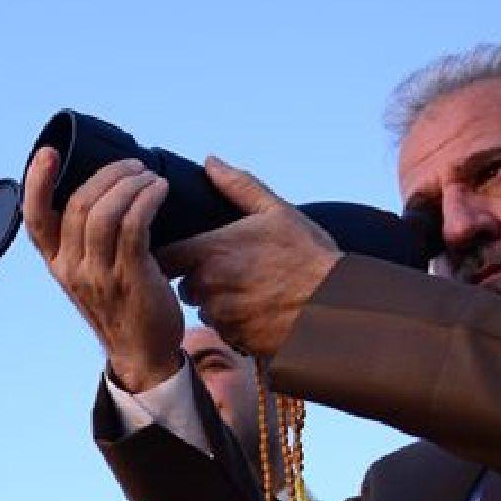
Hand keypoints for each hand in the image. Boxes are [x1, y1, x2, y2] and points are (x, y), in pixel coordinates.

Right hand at [22, 149, 184, 391]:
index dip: (36, 182)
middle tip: (135, 165)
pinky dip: (147, 199)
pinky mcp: (130, 276)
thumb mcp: (92, 274)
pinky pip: (133, 224)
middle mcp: (71, 269)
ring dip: (130, 183)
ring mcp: (99, 275)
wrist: (143, 353)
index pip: (34, 219)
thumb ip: (88, 241)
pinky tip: (160, 191)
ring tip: (150, 176)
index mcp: (57, 264)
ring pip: (105, 211)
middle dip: (109, 174)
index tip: (50, 152)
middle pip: (78, 204)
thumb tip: (102, 192)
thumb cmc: (124, 306)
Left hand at [157, 158, 341, 358]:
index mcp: (210, 250)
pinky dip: (235, 323)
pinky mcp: (233, 338)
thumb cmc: (308, 255)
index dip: (175, 256)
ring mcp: (220, 314)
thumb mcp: (277, 212)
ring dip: (218, 302)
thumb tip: (211, 162)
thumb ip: (238, 186)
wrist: (335, 304)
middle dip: (200, 280)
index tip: (190, 254)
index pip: (165, 257)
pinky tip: (260, 310)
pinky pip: (223, 330)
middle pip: (185, 285)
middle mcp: (208, 285)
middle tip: (233, 271)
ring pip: (204, 309)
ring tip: (252, 291)